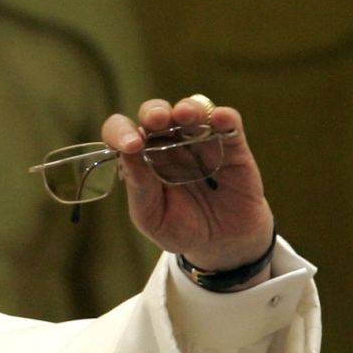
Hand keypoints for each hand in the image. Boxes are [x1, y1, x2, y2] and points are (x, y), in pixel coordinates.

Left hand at [101, 97, 275, 277]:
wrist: (222, 245)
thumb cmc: (180, 228)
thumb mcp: (152, 217)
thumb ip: (140, 188)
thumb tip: (127, 156)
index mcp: (142, 159)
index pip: (123, 134)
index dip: (120, 132)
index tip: (129, 145)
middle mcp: (168, 144)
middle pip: (156, 113)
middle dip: (154, 112)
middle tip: (156, 120)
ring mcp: (200, 142)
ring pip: (192, 109)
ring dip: (187, 108)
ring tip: (185, 116)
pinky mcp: (232, 146)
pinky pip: (229, 123)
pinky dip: (223, 117)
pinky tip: (218, 119)